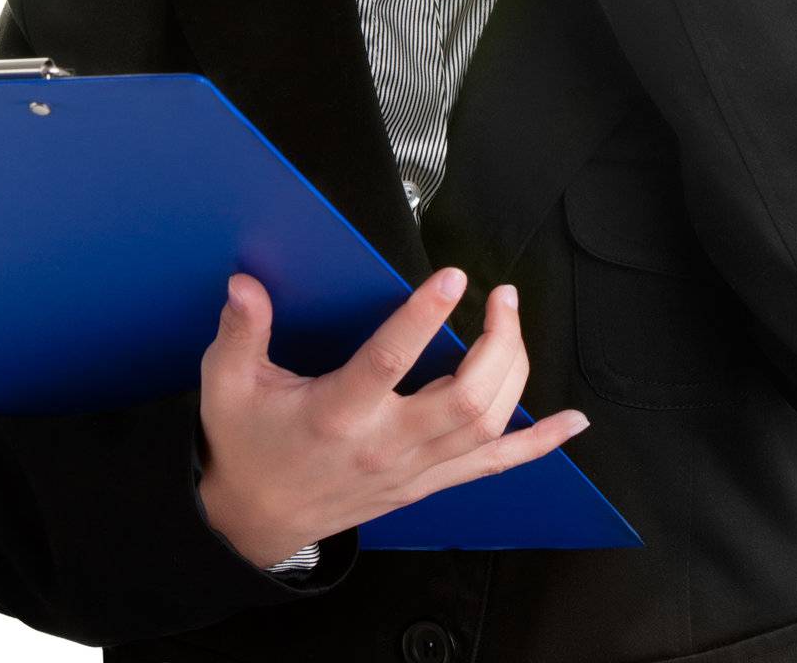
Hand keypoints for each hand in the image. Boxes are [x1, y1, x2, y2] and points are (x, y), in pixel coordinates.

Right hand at [196, 268, 589, 567]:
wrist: (255, 519)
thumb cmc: (248, 444)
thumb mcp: (227, 385)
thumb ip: (240, 332)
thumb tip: (246, 285)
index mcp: (336, 415)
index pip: (389, 363)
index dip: (423, 318)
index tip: (452, 278)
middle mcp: (384, 445)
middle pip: (465, 400)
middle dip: (497, 343)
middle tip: (500, 295)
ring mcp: (413, 469)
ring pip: (487, 426)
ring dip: (514, 370)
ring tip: (512, 320)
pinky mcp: (428, 482)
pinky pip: (495, 465)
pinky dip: (538, 445)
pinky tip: (569, 424)